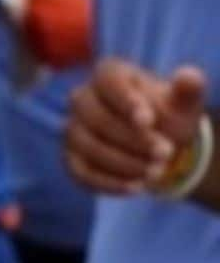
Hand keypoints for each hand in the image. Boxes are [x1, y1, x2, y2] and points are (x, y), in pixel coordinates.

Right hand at [66, 58, 207, 193]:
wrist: (157, 143)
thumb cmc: (167, 116)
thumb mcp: (182, 103)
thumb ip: (188, 89)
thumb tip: (190, 77)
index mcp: (109, 75)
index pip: (107, 81)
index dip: (125, 101)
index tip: (149, 121)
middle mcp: (83, 97)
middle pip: (95, 117)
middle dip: (132, 139)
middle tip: (166, 154)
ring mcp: (73, 127)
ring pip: (87, 145)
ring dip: (123, 163)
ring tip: (156, 173)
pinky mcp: (72, 157)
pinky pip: (81, 171)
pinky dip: (108, 183)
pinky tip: (136, 187)